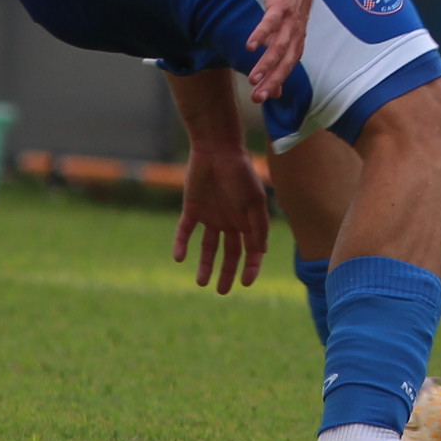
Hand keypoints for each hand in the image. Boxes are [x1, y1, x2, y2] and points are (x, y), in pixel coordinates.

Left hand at [171, 139, 274, 294]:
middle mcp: (229, 222)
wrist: (217, 150)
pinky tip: (179, 258)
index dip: (251, 267)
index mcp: (247, 221)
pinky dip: (181, 245)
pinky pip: (185, 232)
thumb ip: (257, 226)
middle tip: (222, 291)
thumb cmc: (240, 173)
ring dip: (205, 265)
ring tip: (201, 283)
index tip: (246, 282)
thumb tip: (261, 252)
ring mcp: (210, 216)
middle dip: (227, 273)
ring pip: (207, 248)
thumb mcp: (254, 201)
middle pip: (229, 253)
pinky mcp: (192, 210)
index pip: (251, 251)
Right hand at [244, 0, 316, 106]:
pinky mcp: (281, 5)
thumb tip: (277, 88)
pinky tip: (250, 46)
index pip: (288, 67)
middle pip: (285, 61)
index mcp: (296, 40)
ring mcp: (290, 19)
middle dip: (273, 81)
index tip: (263, 99)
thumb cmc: (289, 3)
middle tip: (258, 97)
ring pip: (279, 46)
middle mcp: (296, 33)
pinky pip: (271, 22)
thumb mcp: (286, 31)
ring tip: (252, 78)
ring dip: (266, 64)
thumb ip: (280, 56)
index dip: (277, 83)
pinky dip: (261, 35)